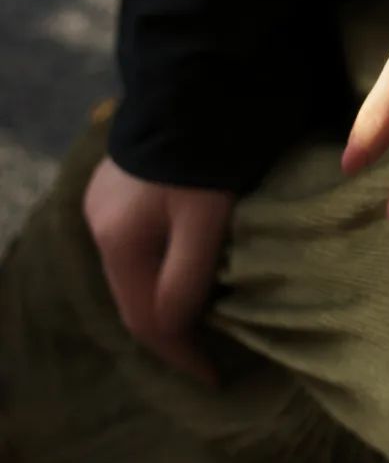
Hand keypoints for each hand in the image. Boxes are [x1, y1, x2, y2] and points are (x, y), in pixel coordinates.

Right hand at [83, 156, 232, 383]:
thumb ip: (186, 278)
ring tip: (203, 316)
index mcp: (117, 241)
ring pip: (138, 268)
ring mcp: (108, 201)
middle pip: (135, 295)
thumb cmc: (206, 156)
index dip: (179, 353)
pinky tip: (187, 267)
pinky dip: (165, 263)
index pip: (145, 318)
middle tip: (208, 351)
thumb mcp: (205, 221)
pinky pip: (142, 242)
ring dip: (167, 294)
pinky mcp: (124, 182)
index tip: (213, 378)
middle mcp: (101, 225)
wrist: (198, 84)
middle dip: (170, 328)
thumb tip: (175, 328)